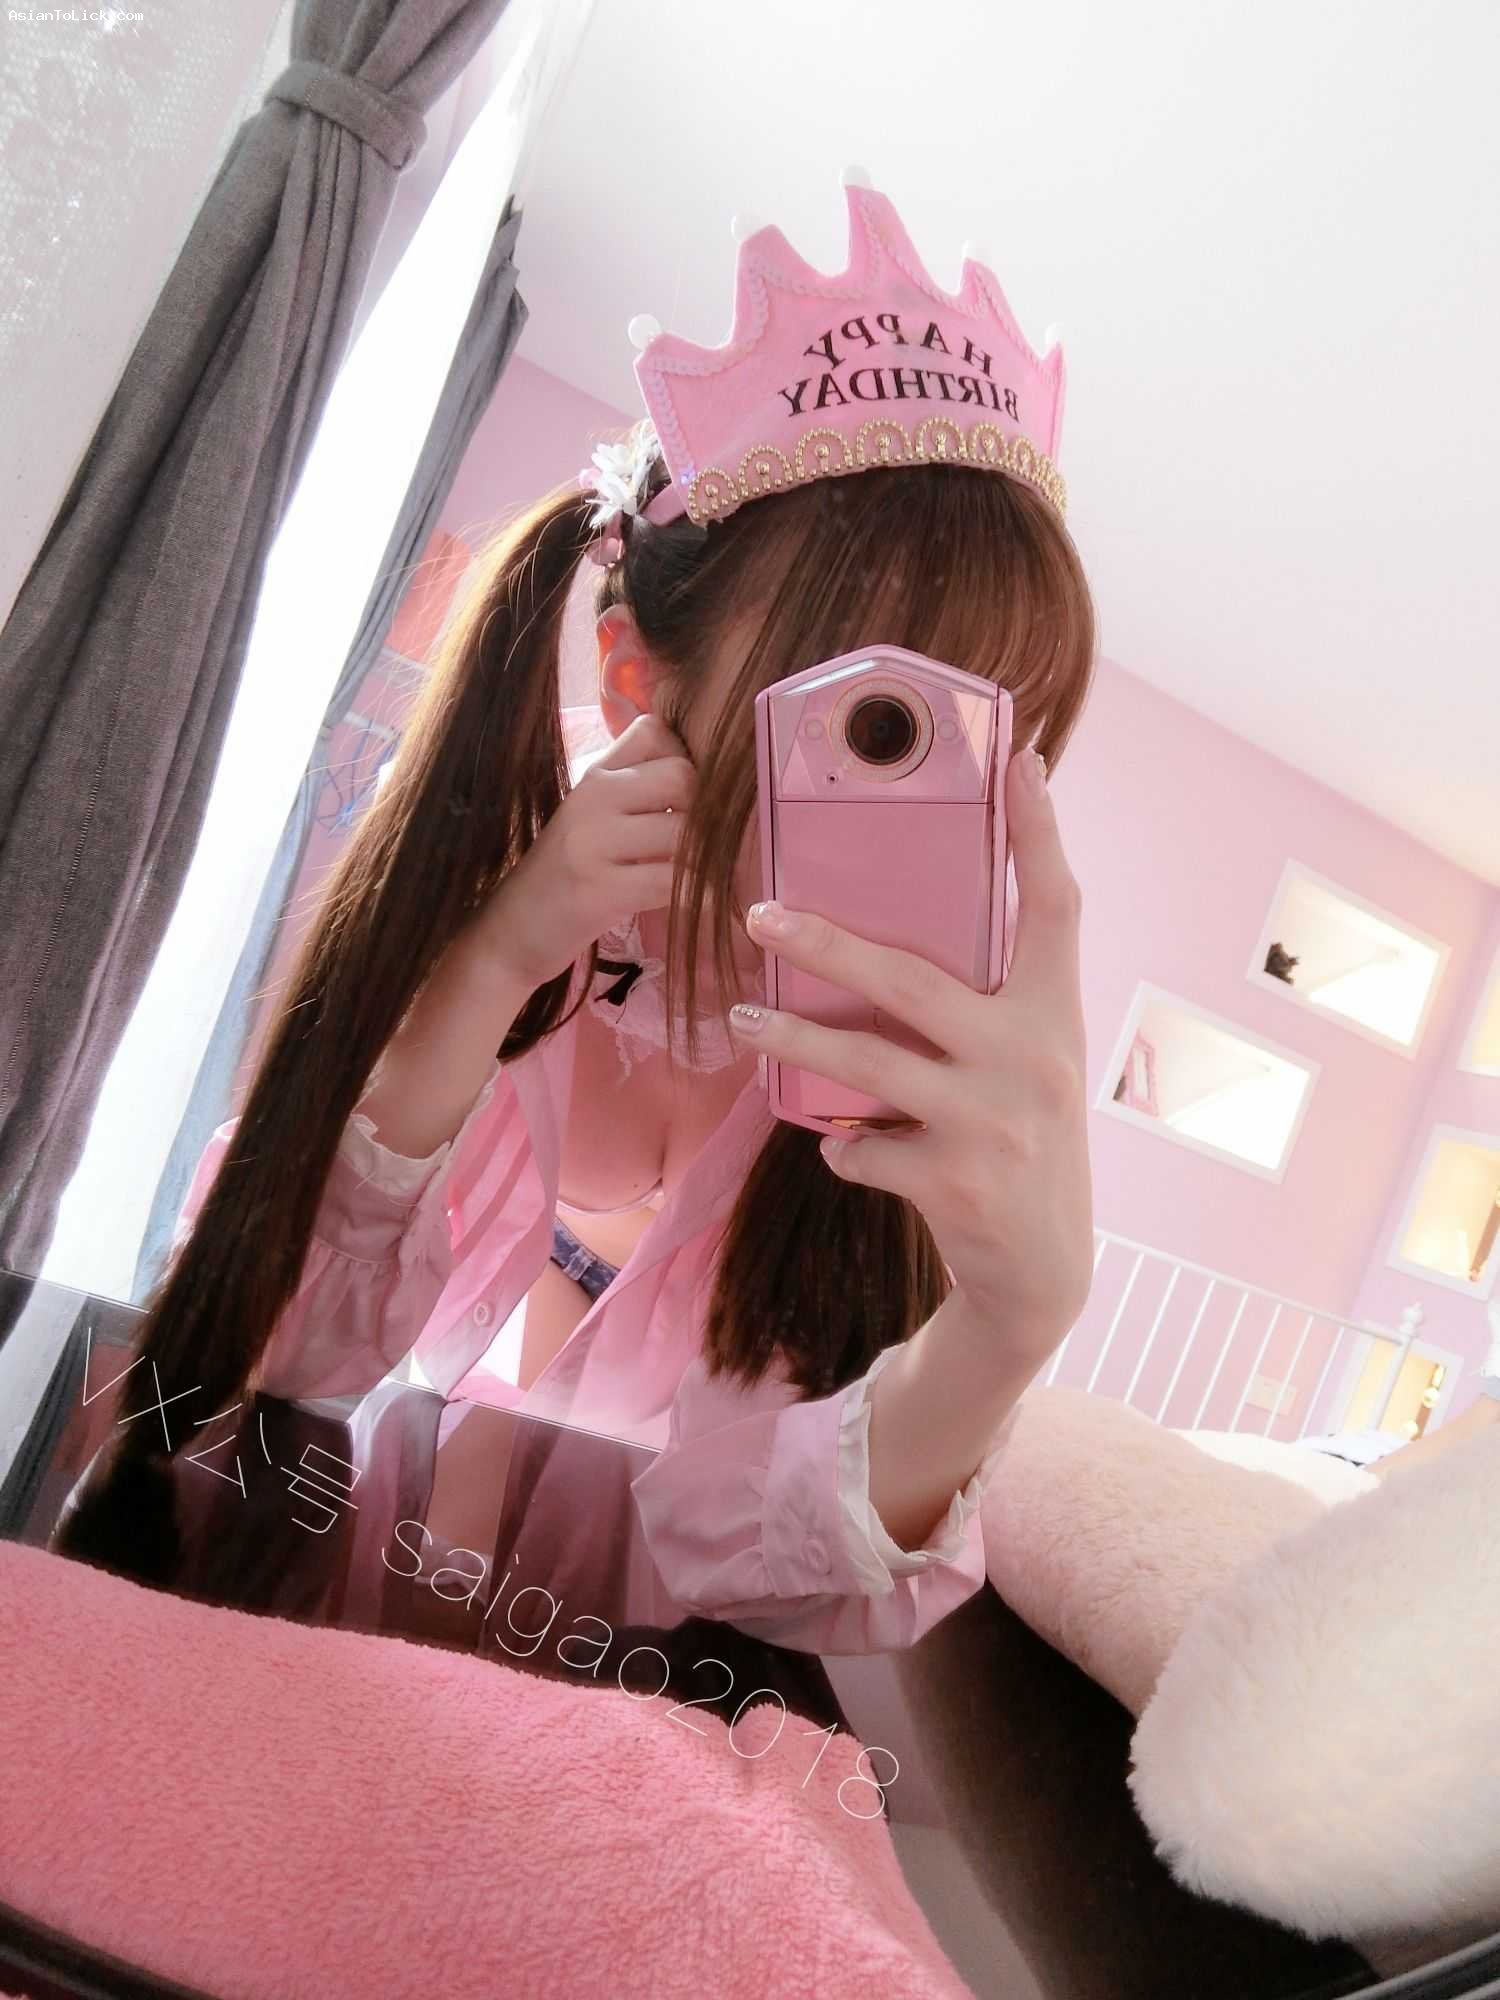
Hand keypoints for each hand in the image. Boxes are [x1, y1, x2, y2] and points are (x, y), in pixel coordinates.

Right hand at [476, 713, 695, 989]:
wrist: (510, 934)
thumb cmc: (564, 879)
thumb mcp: (593, 820)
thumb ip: (637, 790)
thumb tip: (708, 777)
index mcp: (595, 774)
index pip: (658, 731)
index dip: (688, 761)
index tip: (689, 802)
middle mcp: (592, 796)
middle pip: (683, 777)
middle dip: (707, 813)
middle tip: (706, 847)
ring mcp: (592, 841)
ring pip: (684, 831)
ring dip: (709, 860)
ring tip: (708, 878)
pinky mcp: (599, 889)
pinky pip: (673, 882)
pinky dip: (699, 896)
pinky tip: (701, 905)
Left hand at [729, 747, 1091, 1367]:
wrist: (1042, 1272)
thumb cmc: (1018, 1142)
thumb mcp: (1026, 1064)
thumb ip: (985, 1006)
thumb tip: (884, 935)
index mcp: (1054, 1015)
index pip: (1054, 907)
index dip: (1038, 832)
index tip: (1020, 757)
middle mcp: (1033, 1058)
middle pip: (915, 978)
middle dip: (827, 942)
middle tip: (758, 914)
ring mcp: (995, 1121)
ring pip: (868, 1061)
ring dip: (793, 1038)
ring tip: (740, 1021)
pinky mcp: (956, 1182)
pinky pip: (861, 1145)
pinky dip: (841, 1144)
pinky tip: (841, 1146)